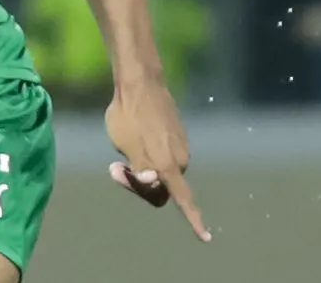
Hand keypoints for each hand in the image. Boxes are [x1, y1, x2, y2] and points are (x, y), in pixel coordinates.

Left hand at [105, 79, 207, 239]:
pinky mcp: (176, 135)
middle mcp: (180, 159)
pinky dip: (147, 153)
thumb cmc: (128, 116)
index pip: (183, 200)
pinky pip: (162, 154)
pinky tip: (133, 134)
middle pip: (161, 188)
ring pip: (160, 170)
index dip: (193, 220)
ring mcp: (180, 146)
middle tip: (115, 167)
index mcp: (169, 165)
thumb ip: (139, 169)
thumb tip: (152, 180)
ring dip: (141, 167)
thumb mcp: (126, 146)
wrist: (140, 84)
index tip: (205, 237)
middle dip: (139, 183)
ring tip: (121, 149)